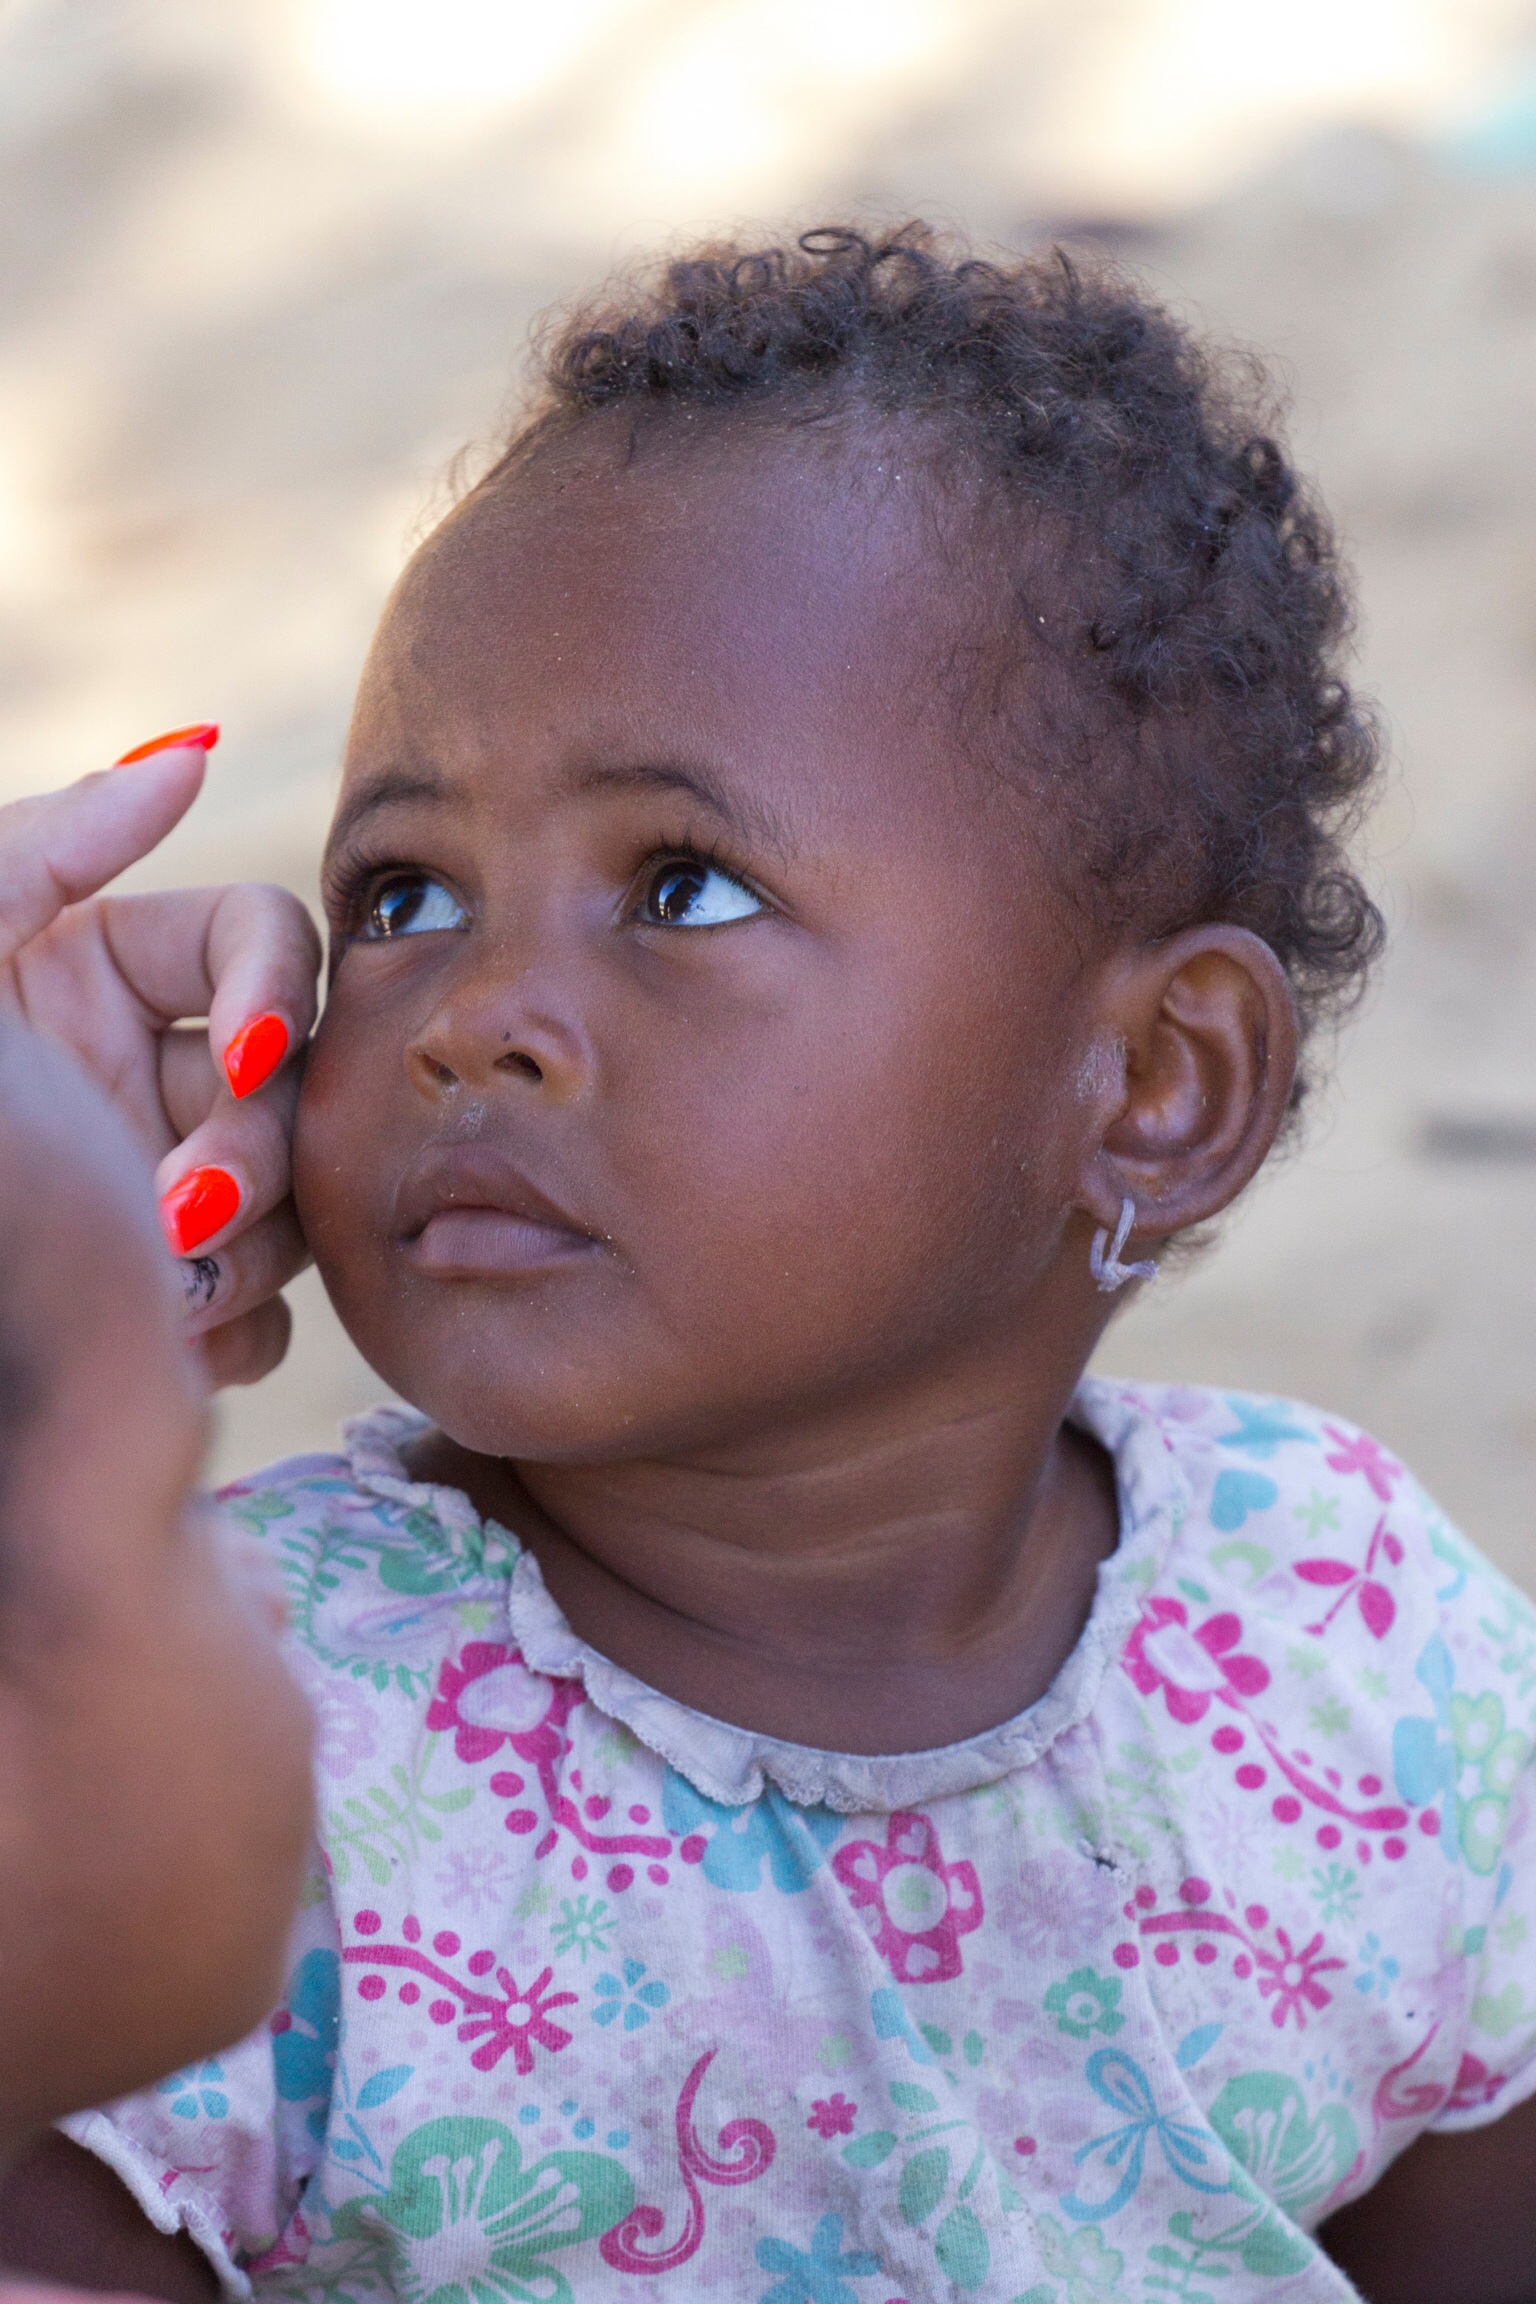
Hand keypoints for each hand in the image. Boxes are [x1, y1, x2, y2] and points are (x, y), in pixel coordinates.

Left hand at [0, 732, 321, 1386]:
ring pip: (301, 1195)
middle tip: (175, 1216)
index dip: (281, 991)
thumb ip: (49, 841)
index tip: (251, 1057)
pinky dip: (235, 1326)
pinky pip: (269, 1309)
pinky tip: (165, 1335)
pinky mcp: (180, 1302)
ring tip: (154, 1288)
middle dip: (254, 1150)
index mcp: (89, 976)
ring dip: (249, 1247)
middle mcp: (138, 1074)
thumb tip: (187, 752)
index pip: (258, 937)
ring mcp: (168, 1190)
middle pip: (298, 1079)